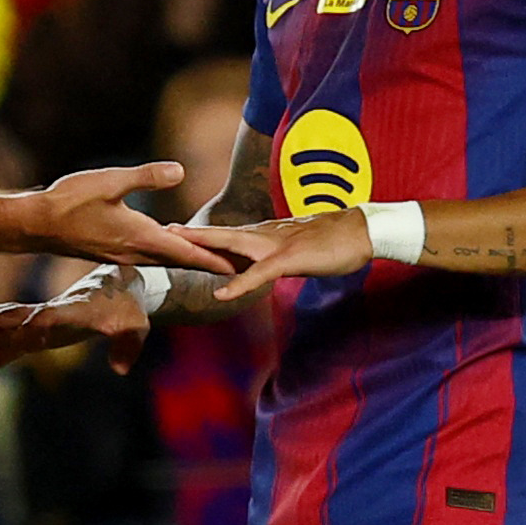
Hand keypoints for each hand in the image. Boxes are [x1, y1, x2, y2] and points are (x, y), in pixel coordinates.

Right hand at [0, 268, 150, 376]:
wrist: (120, 284)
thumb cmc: (128, 305)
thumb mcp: (136, 325)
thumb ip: (128, 344)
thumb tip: (119, 369)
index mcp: (73, 309)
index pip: (49, 317)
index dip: (34, 327)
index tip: (17, 338)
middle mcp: (52, 311)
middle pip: (19, 317)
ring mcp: (43, 318)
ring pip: (10, 323)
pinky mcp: (41, 327)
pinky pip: (14, 338)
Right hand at [20, 163, 235, 275]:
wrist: (36, 224)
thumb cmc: (70, 201)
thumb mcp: (110, 181)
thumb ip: (146, 177)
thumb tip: (180, 171)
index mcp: (141, 237)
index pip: (187, 252)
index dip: (215, 259)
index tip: (240, 270)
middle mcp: (135, 251)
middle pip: (181, 261)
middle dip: (209, 263)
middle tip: (237, 267)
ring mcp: (122, 254)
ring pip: (164, 259)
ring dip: (188, 259)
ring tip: (210, 257)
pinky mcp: (111, 251)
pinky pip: (148, 255)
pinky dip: (166, 253)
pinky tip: (166, 244)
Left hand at [168, 212, 372, 305]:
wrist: (362, 232)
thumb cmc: (335, 241)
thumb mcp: (298, 249)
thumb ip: (277, 255)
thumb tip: (265, 263)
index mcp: (268, 234)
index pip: (229, 235)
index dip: (203, 235)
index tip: (178, 234)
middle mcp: (266, 235)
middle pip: (222, 235)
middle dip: (192, 234)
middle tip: (163, 231)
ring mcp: (276, 245)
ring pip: (233, 246)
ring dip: (205, 247)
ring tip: (179, 246)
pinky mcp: (289, 259)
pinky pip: (258, 274)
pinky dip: (239, 284)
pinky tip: (221, 294)